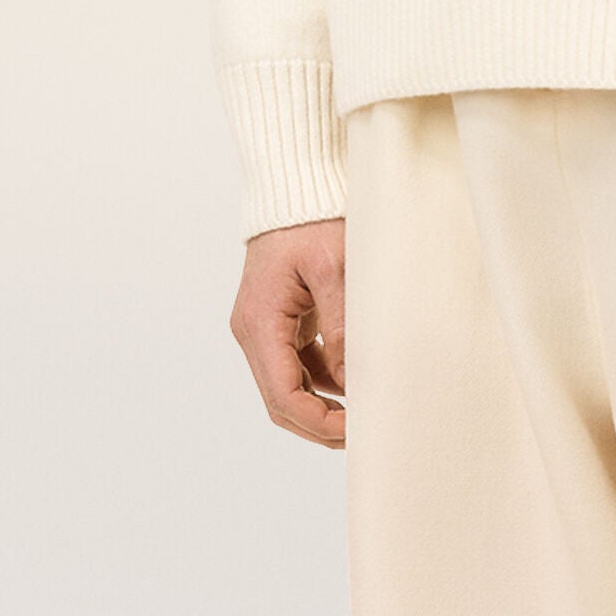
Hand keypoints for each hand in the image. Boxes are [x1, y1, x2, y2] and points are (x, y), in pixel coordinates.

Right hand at [230, 217, 346, 449]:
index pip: (282, 395)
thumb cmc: (311, 218)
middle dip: (318, 423)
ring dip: (320, 405)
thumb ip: (340, 326)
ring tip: (360, 415)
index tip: (353, 429)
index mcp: (260, 323)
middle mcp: (254, 330)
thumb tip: (351, 381)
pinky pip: (297, 363)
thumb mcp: (333, 268)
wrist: (294, 182)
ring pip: (288, 384)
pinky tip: (350, 383)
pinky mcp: (279, 318)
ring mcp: (264, 326)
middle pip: (280, 399)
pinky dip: (321, 379)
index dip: (316, 422)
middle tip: (361, 433)